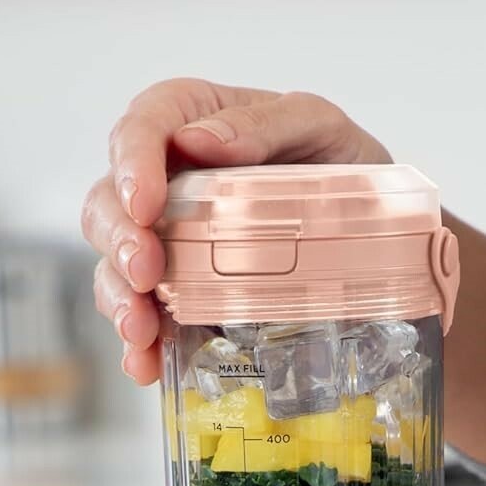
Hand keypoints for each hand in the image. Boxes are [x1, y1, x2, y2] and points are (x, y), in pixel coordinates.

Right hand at [80, 79, 390, 383]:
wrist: (376, 226)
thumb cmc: (339, 162)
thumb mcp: (320, 127)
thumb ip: (266, 122)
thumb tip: (200, 141)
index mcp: (190, 123)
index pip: (140, 129)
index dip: (131, 164)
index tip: (145, 204)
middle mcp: (167, 181)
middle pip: (110, 203)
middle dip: (120, 240)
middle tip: (146, 272)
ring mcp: (171, 240)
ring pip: (116, 263)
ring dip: (120, 297)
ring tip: (141, 329)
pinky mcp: (185, 292)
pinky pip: (148, 315)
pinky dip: (143, 342)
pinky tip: (148, 362)